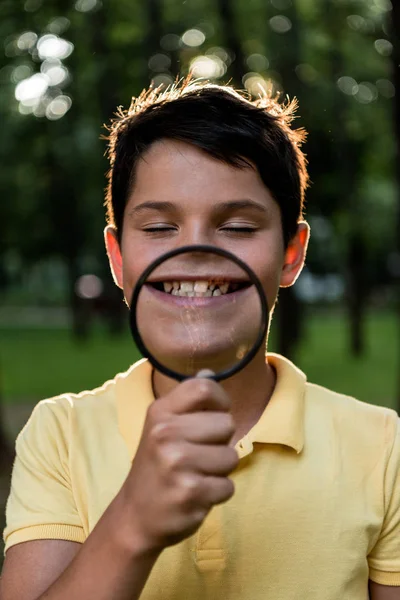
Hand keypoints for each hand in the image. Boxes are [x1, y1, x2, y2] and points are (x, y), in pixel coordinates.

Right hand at [117, 375, 237, 552]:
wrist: (134, 516)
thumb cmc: (157, 465)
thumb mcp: (162, 427)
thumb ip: (187, 402)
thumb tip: (208, 373)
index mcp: (160, 412)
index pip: (205, 387)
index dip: (220, 401)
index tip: (214, 416)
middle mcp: (165, 433)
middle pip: (227, 424)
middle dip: (220, 443)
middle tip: (196, 456)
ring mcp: (177, 463)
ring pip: (231, 457)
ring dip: (220, 471)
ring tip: (194, 476)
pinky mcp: (190, 492)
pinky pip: (228, 486)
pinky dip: (217, 494)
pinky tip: (195, 495)